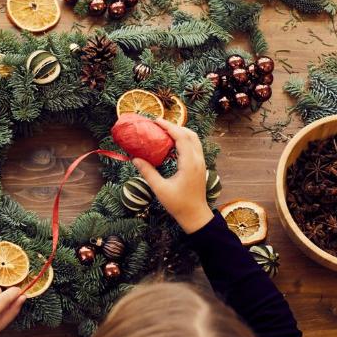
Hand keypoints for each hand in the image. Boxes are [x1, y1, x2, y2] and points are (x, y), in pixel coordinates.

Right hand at [131, 118, 212, 233]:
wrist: (195, 215)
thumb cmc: (178, 204)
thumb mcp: (160, 189)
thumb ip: (148, 172)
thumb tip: (135, 158)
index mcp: (189, 163)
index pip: (181, 137)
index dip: (169, 127)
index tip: (156, 121)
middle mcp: (198, 160)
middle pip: (190, 134)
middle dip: (175, 126)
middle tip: (158, 124)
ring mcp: (201, 162)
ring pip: (194, 139)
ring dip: (180, 132)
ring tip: (164, 132)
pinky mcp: (200, 166)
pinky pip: (194, 146)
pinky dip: (184, 140)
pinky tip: (171, 144)